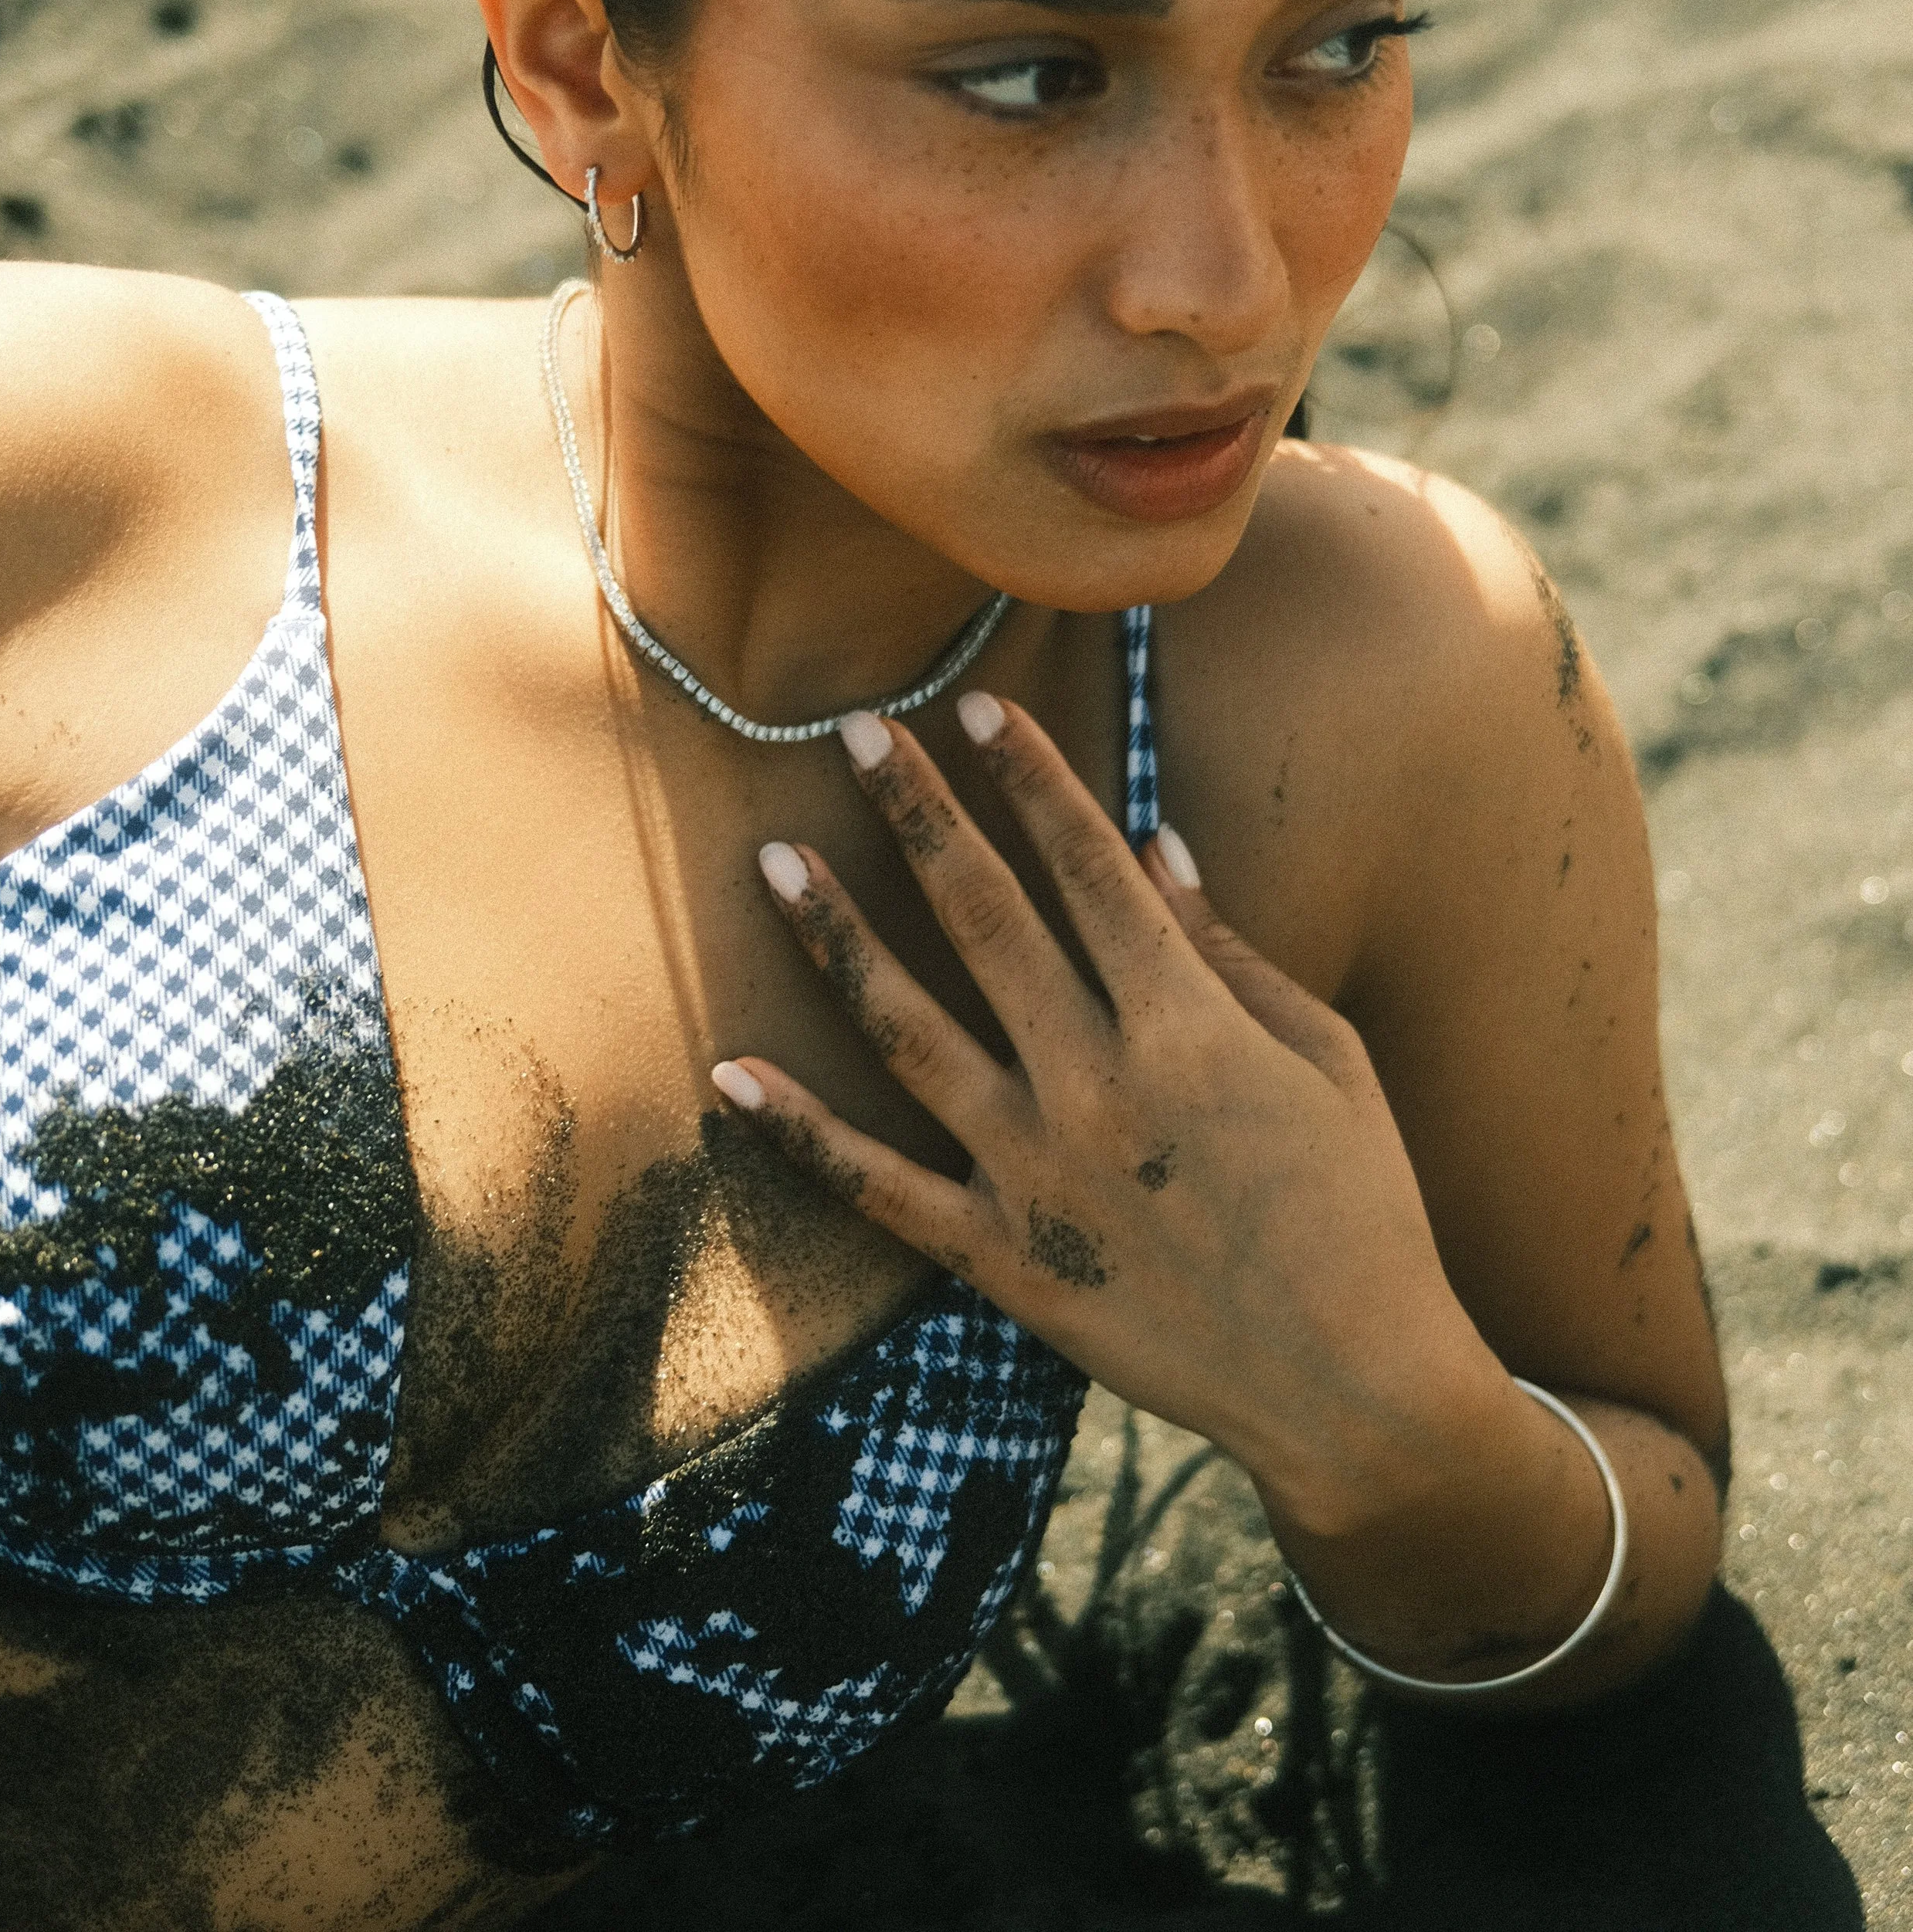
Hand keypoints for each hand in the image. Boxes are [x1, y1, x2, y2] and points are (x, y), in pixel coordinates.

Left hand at [711, 690, 1501, 1542]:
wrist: (1356, 1389)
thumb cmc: (1364, 1209)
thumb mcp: (1326, 1059)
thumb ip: (1229, 951)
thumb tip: (1152, 841)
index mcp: (1188, 1026)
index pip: (1088, 868)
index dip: (1029, 777)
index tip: (976, 706)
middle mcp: (1097, 1086)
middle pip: (984, 919)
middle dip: (917, 812)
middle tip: (853, 730)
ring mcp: (1037, 1177)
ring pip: (908, 1034)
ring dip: (838, 938)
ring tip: (773, 860)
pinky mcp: (1001, 1261)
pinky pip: (878, 1188)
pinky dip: (799, 1133)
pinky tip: (731, 1071)